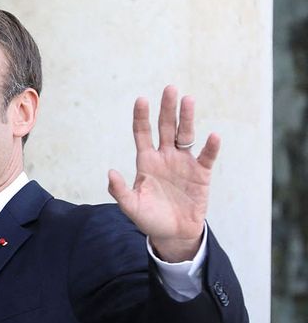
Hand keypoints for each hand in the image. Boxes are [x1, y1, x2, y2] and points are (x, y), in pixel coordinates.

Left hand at [107, 85, 219, 261]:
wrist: (173, 234)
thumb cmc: (149, 218)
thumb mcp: (131, 206)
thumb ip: (119, 190)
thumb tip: (111, 172)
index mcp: (146, 161)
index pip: (142, 133)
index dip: (141, 117)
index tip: (141, 99)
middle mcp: (165, 157)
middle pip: (166, 127)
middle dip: (167, 109)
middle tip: (170, 89)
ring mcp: (184, 163)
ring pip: (186, 135)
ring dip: (187, 118)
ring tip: (188, 100)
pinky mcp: (201, 173)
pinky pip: (206, 157)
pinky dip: (210, 147)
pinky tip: (213, 136)